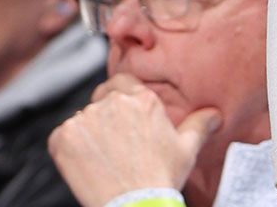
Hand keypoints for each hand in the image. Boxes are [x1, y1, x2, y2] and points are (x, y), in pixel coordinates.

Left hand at [49, 74, 221, 206]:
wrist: (133, 205)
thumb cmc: (159, 179)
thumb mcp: (187, 149)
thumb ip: (200, 124)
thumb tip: (215, 114)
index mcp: (142, 100)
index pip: (122, 81)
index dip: (122, 97)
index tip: (124, 114)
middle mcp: (112, 103)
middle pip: (102, 98)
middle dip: (107, 114)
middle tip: (115, 140)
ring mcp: (85, 119)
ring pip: (83, 117)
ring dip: (89, 131)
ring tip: (103, 156)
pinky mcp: (63, 138)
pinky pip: (62, 135)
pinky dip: (70, 146)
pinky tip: (87, 162)